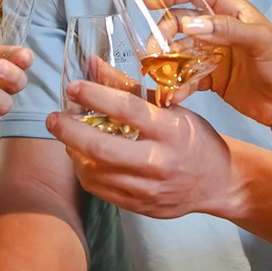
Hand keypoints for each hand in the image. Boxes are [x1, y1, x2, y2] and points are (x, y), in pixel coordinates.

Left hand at [45, 79, 238, 219]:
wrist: (218, 182)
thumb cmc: (194, 139)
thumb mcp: (171, 108)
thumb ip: (130, 88)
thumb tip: (93, 64)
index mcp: (170, 130)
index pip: (126, 109)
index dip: (95, 95)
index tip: (73, 87)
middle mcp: (158, 161)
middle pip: (101, 147)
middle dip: (69, 131)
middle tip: (53, 118)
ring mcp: (148, 188)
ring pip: (95, 172)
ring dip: (73, 152)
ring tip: (67, 137)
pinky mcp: (139, 206)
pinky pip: (100, 190)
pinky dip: (85, 171)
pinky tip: (82, 158)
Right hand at [148, 0, 271, 133]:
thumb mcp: (260, 41)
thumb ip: (226, 29)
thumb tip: (189, 24)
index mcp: (231, 12)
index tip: (148, 2)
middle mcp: (218, 30)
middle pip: (180, 22)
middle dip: (162, 33)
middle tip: (151, 50)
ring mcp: (212, 55)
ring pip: (179, 51)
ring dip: (164, 61)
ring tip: (156, 76)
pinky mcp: (210, 79)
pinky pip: (186, 78)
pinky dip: (176, 86)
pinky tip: (171, 96)